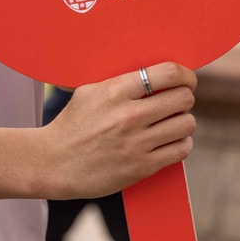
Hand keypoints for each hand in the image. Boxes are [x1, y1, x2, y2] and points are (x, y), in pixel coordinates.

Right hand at [43, 63, 196, 198]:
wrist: (53, 164)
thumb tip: (153, 73)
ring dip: (183, 122)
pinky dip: (180, 144)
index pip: (168, 74)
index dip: (186, 75)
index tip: (186, 80)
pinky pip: (181, 149)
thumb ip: (119, 81)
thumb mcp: (88, 92)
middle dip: (184, 98)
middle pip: (183, 98)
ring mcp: (136, 143)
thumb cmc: (72, 125)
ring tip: (171, 123)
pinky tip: (169, 141)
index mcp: (114, 91)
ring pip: (186, 124)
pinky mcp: (142, 167)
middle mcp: (128, 116)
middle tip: (176, 103)